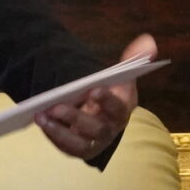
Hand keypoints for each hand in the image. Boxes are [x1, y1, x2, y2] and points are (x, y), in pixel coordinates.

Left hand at [38, 33, 156, 160]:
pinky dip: (54, 136)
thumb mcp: (121, 75)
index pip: (117, 107)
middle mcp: (111, 129)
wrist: (105, 113)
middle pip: (96, 128)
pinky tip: (42, 122)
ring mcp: (96, 142)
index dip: (107, 100)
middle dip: (75, 117)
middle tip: (55, 106)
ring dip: (59, 131)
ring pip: (79, 144)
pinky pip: (67, 148)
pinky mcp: (81, 149)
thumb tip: (147, 40)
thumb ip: (132, 58)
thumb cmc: (113, 92)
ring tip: (41, 116)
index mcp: (123, 109)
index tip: (94, 90)